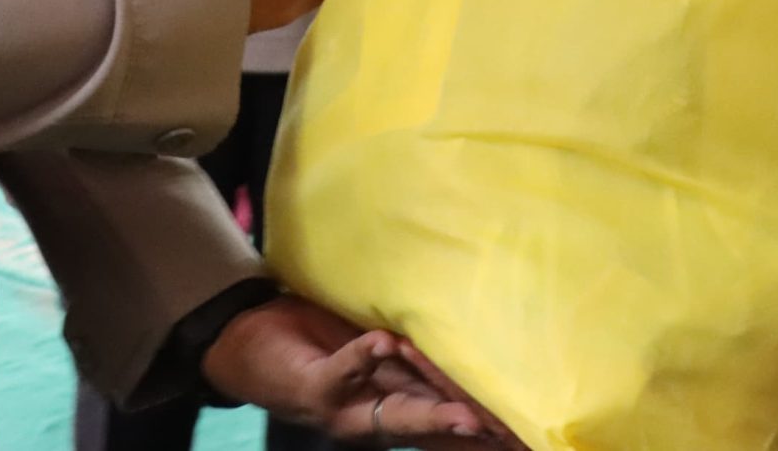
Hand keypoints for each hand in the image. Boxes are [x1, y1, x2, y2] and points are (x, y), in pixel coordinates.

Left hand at [201, 295, 517, 444]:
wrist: (248, 338)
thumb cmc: (319, 342)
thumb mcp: (374, 351)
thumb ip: (412, 359)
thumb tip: (465, 348)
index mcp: (397, 410)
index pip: (450, 427)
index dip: (489, 436)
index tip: (528, 440)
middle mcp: (376, 420)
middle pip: (434, 428)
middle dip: (473, 435)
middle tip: (515, 439)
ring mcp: (346, 409)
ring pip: (397, 413)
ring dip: (429, 414)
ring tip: (465, 416)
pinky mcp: (315, 386)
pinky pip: (343, 372)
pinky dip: (362, 358)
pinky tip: (383, 343)